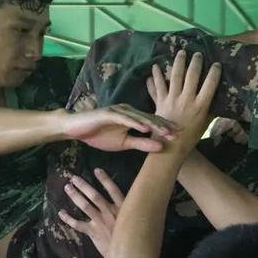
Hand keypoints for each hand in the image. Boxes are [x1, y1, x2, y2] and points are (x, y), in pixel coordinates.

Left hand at [58, 168, 123, 256]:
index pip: (113, 189)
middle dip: (83, 185)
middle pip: (94, 195)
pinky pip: (78, 224)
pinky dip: (68, 218)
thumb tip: (128, 201)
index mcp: (122, 208)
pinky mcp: (93, 232)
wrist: (126, 255)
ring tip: (67, 188)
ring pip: (85, 206)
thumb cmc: (131, 238)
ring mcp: (101, 222)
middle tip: (73, 178)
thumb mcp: (134, 221)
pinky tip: (61, 213)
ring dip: (75, 196)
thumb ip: (128, 211)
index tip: (96, 170)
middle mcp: (110, 212)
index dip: (104, 179)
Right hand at [63, 104, 178, 152]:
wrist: (75, 129)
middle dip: (165, 125)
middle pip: (150, 118)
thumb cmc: (98, 135)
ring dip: (154, 124)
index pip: (153, 122)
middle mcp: (128, 111)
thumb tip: (161, 147)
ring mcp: (118, 110)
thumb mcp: (123, 143)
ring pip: (139, 117)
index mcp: (133, 117)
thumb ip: (141, 143)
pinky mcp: (107, 113)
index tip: (182, 136)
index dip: (167, 128)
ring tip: (167, 132)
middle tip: (181, 132)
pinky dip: (134, 123)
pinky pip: (123, 118)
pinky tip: (145, 128)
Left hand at [149, 50, 220, 149]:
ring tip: (181, 53)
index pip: (210, 84)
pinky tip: (155, 66)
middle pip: (192, 75)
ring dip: (178, 62)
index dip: (214, 72)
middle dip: (196, 62)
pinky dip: (156, 76)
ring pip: (175, 76)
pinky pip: (157, 86)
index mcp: (201, 105)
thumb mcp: (206, 123)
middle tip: (198, 54)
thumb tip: (223, 100)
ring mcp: (172, 99)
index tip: (216, 64)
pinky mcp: (160, 102)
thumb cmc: (191, 137)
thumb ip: (212, 110)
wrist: (170, 148)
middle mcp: (187, 100)